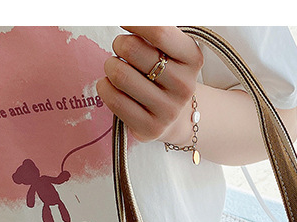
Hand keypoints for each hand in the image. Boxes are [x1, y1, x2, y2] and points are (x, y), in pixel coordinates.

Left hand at [97, 26, 202, 143]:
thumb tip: (129, 19)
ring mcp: (168, 111)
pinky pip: (113, 99)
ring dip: (111, 66)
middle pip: (132, 49)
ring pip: (119, 74)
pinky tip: (113, 87)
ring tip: (118, 70)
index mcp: (192, 59)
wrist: (174, 116)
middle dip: (119, 44)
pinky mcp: (150, 128)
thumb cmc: (164, 73)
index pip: (159, 31)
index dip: (134, 22)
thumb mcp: (170, 49)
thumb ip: (155, 32)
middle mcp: (184, 86)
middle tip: (122, 50)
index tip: (124, 22)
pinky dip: (105, 87)